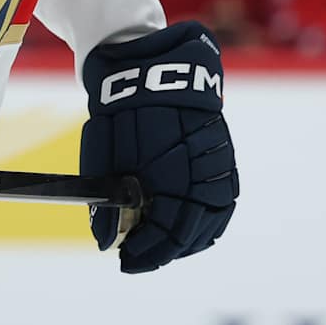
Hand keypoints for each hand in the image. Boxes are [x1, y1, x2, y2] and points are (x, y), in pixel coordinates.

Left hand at [80, 21, 238, 273]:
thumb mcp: (101, 150)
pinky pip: (224, 198)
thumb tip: (106, 242)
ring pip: (213, 218)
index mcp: (167, 167)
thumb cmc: (120, 109)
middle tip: (140, 258)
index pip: (165, 228)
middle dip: (164, 251)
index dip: (146, 251)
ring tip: (164, 249)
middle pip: (191, 229)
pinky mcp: (223, 153)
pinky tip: (190, 229)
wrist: (152, 64)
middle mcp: (198, 167)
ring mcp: (216, 160)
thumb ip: (105, 199)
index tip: (125, 261)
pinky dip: (209, 221)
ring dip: (189, 241)